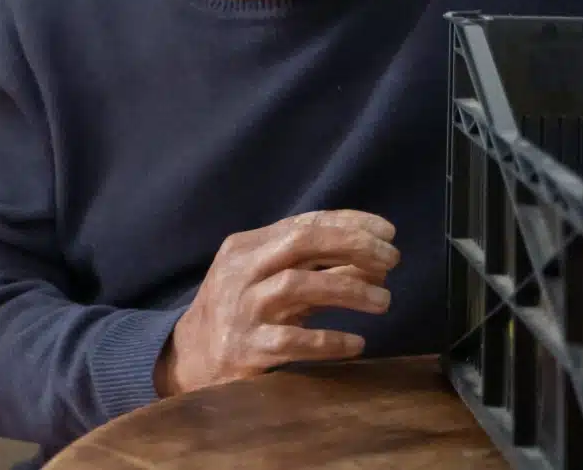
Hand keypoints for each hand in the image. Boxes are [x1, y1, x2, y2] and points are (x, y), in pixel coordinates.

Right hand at [156, 210, 398, 395]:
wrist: (190, 360)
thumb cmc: (238, 313)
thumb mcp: (264, 279)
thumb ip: (308, 266)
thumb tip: (370, 258)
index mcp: (245, 247)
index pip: (303, 224)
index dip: (350, 223)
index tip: (388, 232)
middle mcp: (241, 272)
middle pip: (301, 243)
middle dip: (353, 246)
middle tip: (392, 259)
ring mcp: (242, 310)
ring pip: (300, 286)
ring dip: (349, 289)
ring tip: (384, 300)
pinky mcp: (247, 349)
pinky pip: (294, 342)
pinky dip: (330, 341)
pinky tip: (357, 343)